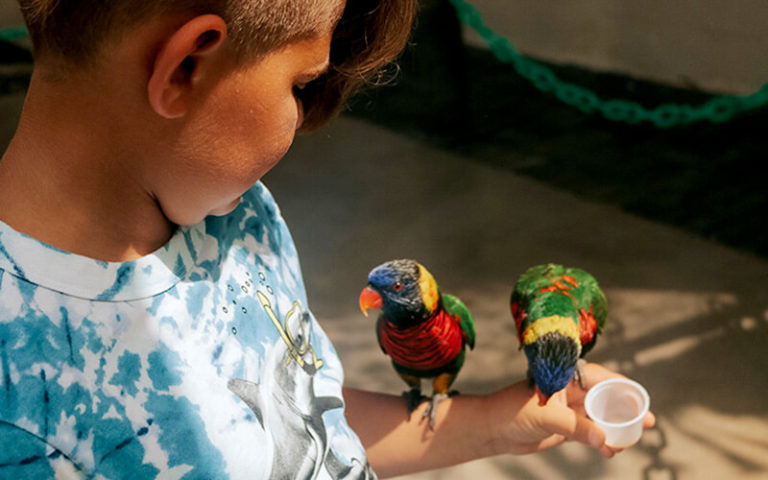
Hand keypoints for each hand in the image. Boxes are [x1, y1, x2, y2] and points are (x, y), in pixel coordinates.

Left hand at [485, 363, 655, 457]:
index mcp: (565, 376)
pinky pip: (591, 432)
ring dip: (616, 428)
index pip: (601, 377)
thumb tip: (603, 438)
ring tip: (629, 441)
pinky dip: (603, 441)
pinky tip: (610, 451)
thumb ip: (574, 426)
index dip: (624, 388)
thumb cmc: (510, 412)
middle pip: (606, 397)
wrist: (492, 430)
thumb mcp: (545, 417)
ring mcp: (569, 409)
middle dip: (627, 409)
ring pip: (601, 416)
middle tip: (649, 422)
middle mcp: (570, 390)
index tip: (642, 400)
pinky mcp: (566, 426)